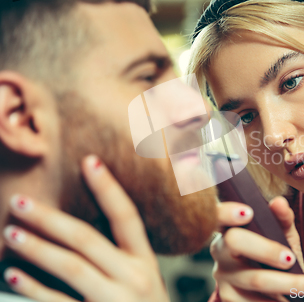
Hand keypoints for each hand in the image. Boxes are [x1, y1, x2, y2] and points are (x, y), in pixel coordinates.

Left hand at [2, 155, 169, 301]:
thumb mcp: (145, 281)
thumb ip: (123, 259)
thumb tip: (84, 229)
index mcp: (146, 262)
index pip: (127, 217)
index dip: (108, 188)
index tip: (88, 160)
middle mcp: (134, 277)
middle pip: (88, 239)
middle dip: (51, 218)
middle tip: (20, 202)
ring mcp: (115, 301)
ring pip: (71, 266)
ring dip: (37, 248)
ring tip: (11, 232)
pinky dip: (33, 288)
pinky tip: (13, 274)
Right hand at [212, 198, 303, 300]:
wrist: (269, 288)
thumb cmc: (274, 253)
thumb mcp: (281, 234)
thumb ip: (282, 218)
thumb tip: (279, 202)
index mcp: (229, 227)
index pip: (219, 214)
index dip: (228, 212)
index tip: (249, 213)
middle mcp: (220, 250)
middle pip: (236, 243)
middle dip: (266, 250)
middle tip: (291, 258)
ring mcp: (223, 277)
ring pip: (255, 279)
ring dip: (288, 284)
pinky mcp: (229, 298)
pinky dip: (279, 301)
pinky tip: (299, 300)